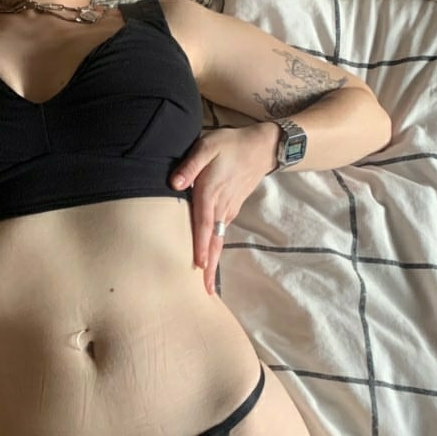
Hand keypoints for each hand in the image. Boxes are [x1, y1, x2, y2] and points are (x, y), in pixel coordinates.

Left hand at [169, 126, 271, 291]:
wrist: (262, 147)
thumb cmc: (230, 144)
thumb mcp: (207, 146)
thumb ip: (190, 165)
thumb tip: (174, 183)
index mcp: (211, 193)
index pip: (203, 225)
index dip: (200, 246)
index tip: (198, 268)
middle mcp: (221, 206)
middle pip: (213, 241)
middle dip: (209, 266)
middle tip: (206, 291)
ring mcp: (229, 209)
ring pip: (218, 240)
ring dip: (212, 261)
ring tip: (206, 283)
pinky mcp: (231, 209)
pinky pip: (221, 233)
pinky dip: (215, 249)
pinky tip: (209, 259)